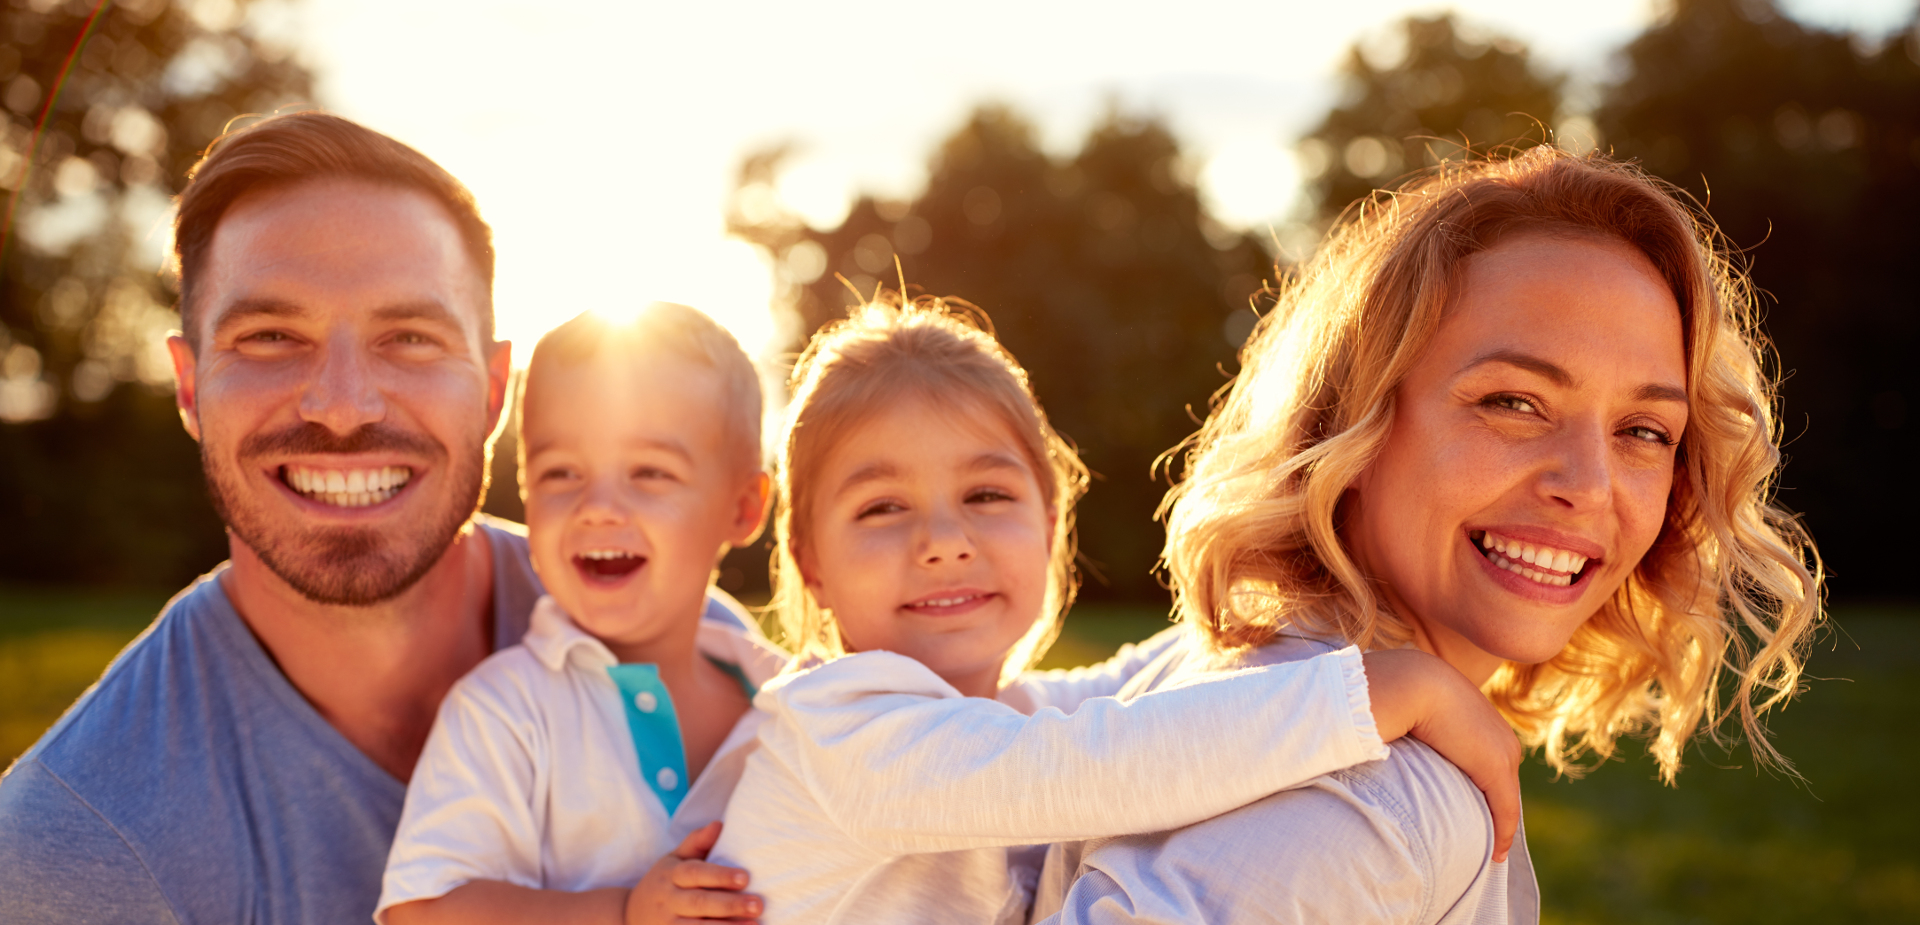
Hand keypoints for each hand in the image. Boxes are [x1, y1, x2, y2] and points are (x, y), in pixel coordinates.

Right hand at [625, 822, 762, 923]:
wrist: (629, 914)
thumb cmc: (664, 882)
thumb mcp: (674, 859)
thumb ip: (697, 842)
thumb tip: (720, 824)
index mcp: (671, 874)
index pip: (695, 873)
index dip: (720, 876)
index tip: (746, 877)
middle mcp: (668, 900)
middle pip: (699, 902)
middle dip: (729, 905)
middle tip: (758, 904)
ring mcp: (666, 924)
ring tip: (755, 924)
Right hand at [1360, 649, 1522, 861]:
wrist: (1410, 682)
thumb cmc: (1399, 691)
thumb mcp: (1410, 709)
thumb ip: (1411, 725)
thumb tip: (1389, 736)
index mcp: (1481, 718)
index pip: (1487, 760)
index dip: (1480, 788)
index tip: (1470, 812)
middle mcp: (1500, 735)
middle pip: (1503, 783)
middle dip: (1495, 811)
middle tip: (1484, 842)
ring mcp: (1502, 751)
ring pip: (1506, 799)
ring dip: (1499, 826)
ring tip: (1488, 852)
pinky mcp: (1496, 768)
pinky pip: (1505, 810)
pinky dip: (1501, 834)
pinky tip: (1495, 854)